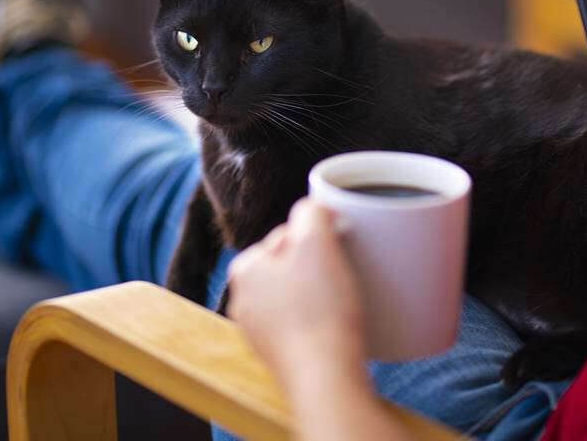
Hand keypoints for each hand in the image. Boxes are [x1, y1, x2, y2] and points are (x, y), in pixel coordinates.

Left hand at [226, 199, 365, 387]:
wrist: (325, 378)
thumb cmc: (319, 310)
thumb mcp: (316, 242)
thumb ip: (310, 212)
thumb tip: (314, 208)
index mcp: (244, 269)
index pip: (287, 235)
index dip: (319, 238)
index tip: (338, 251)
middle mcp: (244, 301)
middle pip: (292, 265)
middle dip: (319, 266)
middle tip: (343, 277)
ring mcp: (260, 332)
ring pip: (299, 294)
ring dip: (322, 293)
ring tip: (342, 303)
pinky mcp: (281, 355)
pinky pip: (304, 323)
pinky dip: (321, 320)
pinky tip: (337, 325)